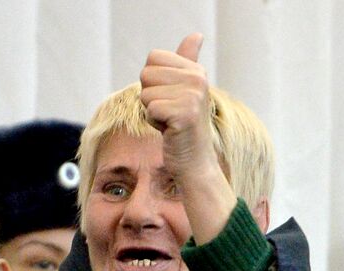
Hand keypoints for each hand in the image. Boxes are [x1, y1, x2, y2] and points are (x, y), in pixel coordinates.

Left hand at [138, 34, 234, 242]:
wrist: (194, 163)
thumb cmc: (184, 129)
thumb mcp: (184, 91)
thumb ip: (186, 62)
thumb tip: (196, 35)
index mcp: (196, 70)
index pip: (152, 57)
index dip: (153, 82)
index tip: (170, 100)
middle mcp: (198, 78)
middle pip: (146, 74)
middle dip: (150, 97)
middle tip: (169, 114)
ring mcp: (193, 96)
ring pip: (145, 93)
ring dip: (151, 112)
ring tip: (170, 123)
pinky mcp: (185, 113)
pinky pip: (150, 109)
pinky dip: (154, 123)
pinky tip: (170, 131)